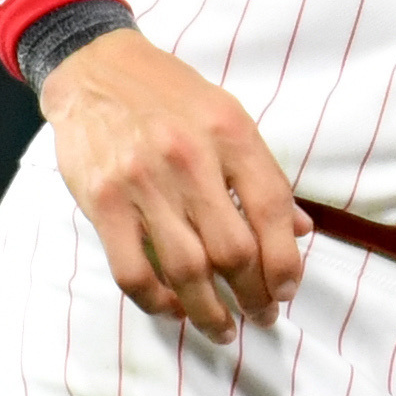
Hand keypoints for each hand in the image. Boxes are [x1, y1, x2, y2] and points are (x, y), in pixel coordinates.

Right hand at [38, 29, 312, 342]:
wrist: (94, 67)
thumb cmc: (167, 94)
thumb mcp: (226, 115)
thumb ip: (261, 173)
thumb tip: (301, 230)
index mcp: (229, 132)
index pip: (272, 209)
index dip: (285, 262)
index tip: (286, 290)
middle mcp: (190, 157)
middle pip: (234, 251)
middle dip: (254, 297)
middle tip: (260, 316)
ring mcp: (143, 182)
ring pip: (187, 271)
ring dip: (210, 313)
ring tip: (223, 329)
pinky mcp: (104, 201)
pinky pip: (134, 271)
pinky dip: (157, 302)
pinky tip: (173, 308)